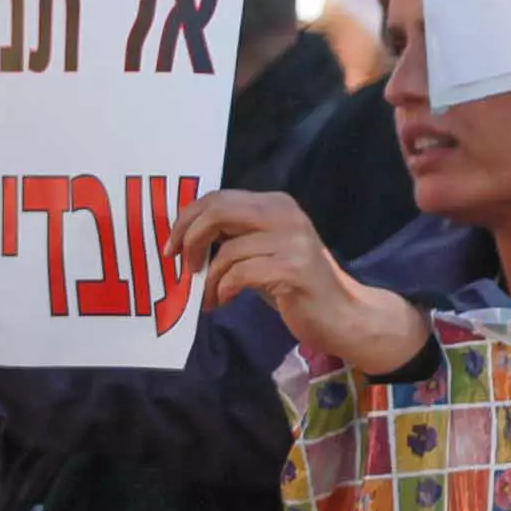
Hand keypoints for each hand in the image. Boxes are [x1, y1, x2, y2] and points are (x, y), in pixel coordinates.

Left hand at [176, 190, 425, 377]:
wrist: (339, 312)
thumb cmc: (293, 284)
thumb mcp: (261, 251)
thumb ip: (234, 235)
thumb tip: (185, 234)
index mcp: (276, 205)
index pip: (218, 197)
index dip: (186, 220)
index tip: (171, 247)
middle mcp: (286, 215)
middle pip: (219, 211)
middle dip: (190, 239)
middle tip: (184, 267)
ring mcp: (293, 241)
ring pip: (227, 250)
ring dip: (210, 280)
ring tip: (211, 297)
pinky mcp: (294, 269)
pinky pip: (240, 275)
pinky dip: (223, 290)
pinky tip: (225, 301)